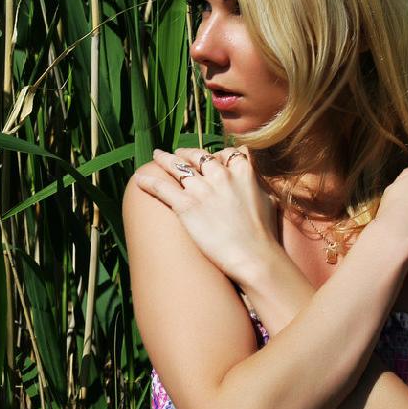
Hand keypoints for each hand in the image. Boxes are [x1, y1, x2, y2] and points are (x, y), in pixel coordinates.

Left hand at [133, 146, 276, 281]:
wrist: (254, 255)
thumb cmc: (263, 234)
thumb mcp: (268, 199)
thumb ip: (257, 185)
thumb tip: (255, 181)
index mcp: (242, 171)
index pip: (226, 153)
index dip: (216, 155)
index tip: (210, 158)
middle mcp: (221, 175)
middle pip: (198, 156)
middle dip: (186, 153)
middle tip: (178, 154)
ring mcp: (202, 189)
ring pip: (177, 166)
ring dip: (164, 160)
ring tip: (157, 156)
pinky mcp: (186, 206)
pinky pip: (162, 188)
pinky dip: (148, 181)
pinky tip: (138, 178)